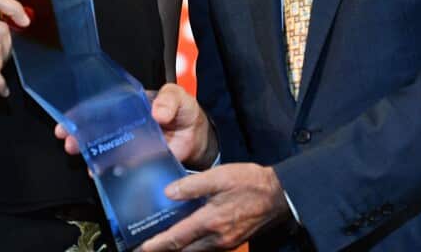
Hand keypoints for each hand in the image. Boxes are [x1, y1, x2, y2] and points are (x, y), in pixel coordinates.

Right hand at [54, 84, 215, 167]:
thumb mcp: (179, 98)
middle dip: (80, 136)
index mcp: (130, 105)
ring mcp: (129, 144)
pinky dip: (108, 171)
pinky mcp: (137, 162)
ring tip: (82, 160)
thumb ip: (169, 101)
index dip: (83, 113)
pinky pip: (119, 167)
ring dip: (90, 155)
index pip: (102, 106)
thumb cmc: (184, 111)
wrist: (198, 137)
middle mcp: (125, 124)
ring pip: (104, 149)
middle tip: (69, 143)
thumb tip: (157, 113)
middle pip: (97, 129)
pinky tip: (99, 174)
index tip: (68, 120)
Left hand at [139, 163, 289, 250]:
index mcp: (210, 222)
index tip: (141, 247)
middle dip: (164, 249)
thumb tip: (168, 193)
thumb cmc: (250, 183)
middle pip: (183, 250)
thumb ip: (192, 184)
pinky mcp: (232, 241)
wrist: (280, 195)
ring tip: (163, 242)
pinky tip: (188, 236)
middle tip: (146, 246)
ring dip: (179, 248)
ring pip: (195, 251)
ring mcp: (225, 243)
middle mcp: (216, 238)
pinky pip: (206, 248)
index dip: (157, 244)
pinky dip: (193, 245)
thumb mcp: (219, 177)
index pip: (176, 238)